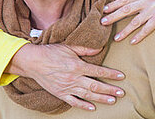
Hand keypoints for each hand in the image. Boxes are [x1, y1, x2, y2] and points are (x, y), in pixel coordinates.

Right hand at [6, 44, 124, 110]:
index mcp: (77, 66)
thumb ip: (85, 49)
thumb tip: (100, 48)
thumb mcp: (69, 47)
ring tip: (112, 100)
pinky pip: (73, 101)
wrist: (34, 62)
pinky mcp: (60, 93)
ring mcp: (67, 87)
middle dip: (110, 90)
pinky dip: (83, 105)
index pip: (98, 71)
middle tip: (121, 93)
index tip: (121, 76)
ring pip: (87, 95)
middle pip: (96, 86)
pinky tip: (92, 108)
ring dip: (101, 99)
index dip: (111, 74)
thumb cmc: (52, 52)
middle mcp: (74, 78)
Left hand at [101, 0, 154, 43]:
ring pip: (135, 22)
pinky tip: (132, 42)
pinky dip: (139, 36)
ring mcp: (153, 9)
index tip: (103, 10)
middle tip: (102, 23)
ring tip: (115, 39)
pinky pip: (147, 29)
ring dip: (124, 31)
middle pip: (126, 9)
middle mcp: (147, 1)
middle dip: (113, 16)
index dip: (113, 4)